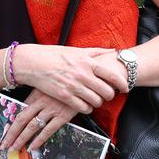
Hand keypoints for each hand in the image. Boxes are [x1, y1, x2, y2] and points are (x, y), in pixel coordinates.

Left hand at [0, 88, 78, 152]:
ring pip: (32, 127)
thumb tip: (27, 107)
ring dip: (22, 139)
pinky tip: (33, 147)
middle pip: (21, 120)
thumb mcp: (48, 85)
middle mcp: (41, 102)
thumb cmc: (65, 81)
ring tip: (14, 148)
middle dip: (11, 134)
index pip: (19, 111)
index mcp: (36, 94)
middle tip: (3, 145)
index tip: (4, 132)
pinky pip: (49, 130)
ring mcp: (52, 109)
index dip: (10, 123)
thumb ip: (38, 95)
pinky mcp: (63, 115)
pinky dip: (39, 140)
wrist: (83, 79)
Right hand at [13, 44, 128, 112]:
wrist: (33, 63)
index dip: (122, 83)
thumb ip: (96, 52)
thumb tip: (113, 50)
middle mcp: (83, 75)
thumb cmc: (55, 55)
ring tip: (95, 100)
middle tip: (108, 95)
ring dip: (98, 102)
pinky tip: (85, 105)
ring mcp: (74, 86)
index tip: (125, 88)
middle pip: (106, 91)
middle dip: (110, 95)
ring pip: (96, 101)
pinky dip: (87, 108)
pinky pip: (83, 108)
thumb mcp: (76, 50)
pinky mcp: (65, 96)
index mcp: (87, 62)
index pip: (112, 75)